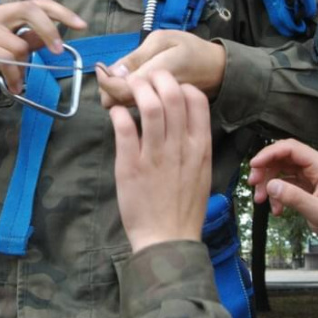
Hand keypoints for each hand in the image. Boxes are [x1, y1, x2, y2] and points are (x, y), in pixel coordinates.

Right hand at [0, 0, 86, 94]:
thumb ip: (27, 42)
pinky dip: (14, 76)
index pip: (37, 3)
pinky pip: (6, 60)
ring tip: (18, 83)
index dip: (61, 12)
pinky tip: (13, 86)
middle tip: (58, 52)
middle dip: (50, 31)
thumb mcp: (8, 52)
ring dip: (23, 70)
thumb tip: (50, 39)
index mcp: (5, 12)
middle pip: (31, 10)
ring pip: (19, 45)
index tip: (81, 25)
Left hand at [97, 30, 225, 108]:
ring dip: (114, 92)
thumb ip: (137, 56)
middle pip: (115, 102)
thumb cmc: (190, 50)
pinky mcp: (157, 111)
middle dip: (106, 87)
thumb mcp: (163, 40)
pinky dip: (124, 97)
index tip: (100, 66)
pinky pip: (132, 108)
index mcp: (155, 78)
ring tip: (121, 75)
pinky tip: (131, 84)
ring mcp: (156, 108)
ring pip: (122, 107)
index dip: (103, 79)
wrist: (217, 70)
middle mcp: (154, 98)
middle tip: (109, 70)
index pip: (118, 89)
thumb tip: (113, 71)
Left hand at [110, 72, 211, 252]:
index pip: (196, 99)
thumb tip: (182, 116)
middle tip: (144, 80)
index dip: (180, 85)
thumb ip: (194, 142)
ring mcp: (155, 155)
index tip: (167, 88)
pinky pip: (124, 128)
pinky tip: (116, 113)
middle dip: (156, 78)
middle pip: (172, 93)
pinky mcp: (130, 165)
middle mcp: (180, 146)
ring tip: (127, 89)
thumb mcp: (201, 170)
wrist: (168, 239)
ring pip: (149, 105)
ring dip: (136, 89)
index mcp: (200, 146)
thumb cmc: (184, 206)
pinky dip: (118, 113)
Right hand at [249, 139, 317, 268]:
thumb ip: (294, 197)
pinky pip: (287, 183)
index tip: (253, 165)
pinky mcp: (308, 186)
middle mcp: (316, 166)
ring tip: (261, 201)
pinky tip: (277, 209)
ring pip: (282, 170)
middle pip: (283, 157)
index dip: (269, 153)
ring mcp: (312, 176)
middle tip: (253, 185)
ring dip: (269, 183)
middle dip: (265, 169)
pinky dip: (278, 194)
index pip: (290, 148)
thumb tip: (271, 185)